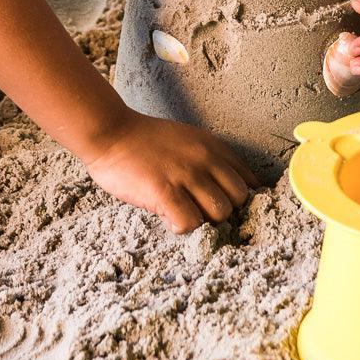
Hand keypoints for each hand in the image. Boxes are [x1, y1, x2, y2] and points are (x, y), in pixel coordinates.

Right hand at [84, 111, 258, 233]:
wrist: (110, 132)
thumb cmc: (146, 141)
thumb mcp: (188, 140)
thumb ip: (210, 161)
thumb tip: (227, 190)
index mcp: (214, 147)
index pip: (249, 181)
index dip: (239, 200)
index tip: (223, 206)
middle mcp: (206, 159)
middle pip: (240, 199)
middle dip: (224, 211)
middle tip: (199, 211)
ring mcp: (186, 174)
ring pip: (220, 213)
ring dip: (203, 221)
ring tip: (181, 213)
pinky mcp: (164, 191)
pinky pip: (190, 223)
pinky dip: (180, 227)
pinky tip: (167, 217)